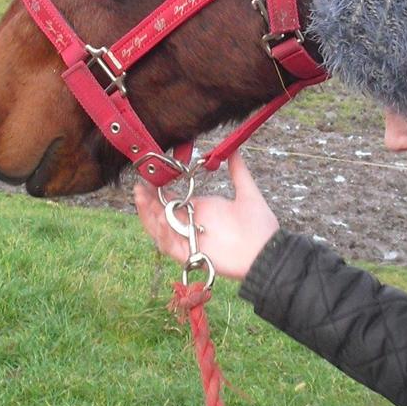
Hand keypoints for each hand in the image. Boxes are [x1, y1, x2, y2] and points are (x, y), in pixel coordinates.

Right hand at [133, 151, 278, 280]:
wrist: (268, 252)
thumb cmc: (260, 227)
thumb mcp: (247, 193)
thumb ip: (238, 172)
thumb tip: (233, 150)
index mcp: (199, 210)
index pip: (171, 199)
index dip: (157, 190)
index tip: (148, 176)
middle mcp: (190, 225)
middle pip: (160, 214)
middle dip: (146, 202)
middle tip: (138, 187)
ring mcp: (188, 240)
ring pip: (160, 230)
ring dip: (149, 215)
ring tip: (141, 199)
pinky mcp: (190, 255)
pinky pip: (169, 246)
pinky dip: (162, 234)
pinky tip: (160, 219)